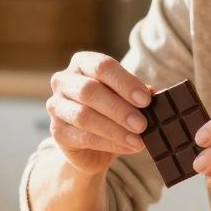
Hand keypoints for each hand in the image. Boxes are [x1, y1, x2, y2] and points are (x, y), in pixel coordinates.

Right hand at [46, 52, 152, 175]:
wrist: (92, 145)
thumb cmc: (111, 111)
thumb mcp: (126, 98)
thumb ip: (137, 93)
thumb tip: (154, 93)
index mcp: (82, 63)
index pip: (102, 66)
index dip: (125, 82)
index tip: (146, 100)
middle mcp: (63, 81)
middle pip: (89, 90)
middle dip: (119, 108)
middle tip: (142, 124)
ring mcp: (56, 107)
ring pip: (84, 116)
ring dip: (115, 129)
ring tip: (138, 139)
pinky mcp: (57, 133)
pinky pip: (83, 137)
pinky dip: (110, 143)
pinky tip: (129, 147)